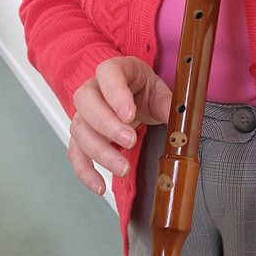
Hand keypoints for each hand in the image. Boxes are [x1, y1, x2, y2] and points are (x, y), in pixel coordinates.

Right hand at [68, 56, 171, 195]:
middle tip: (129, 141)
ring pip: (80, 130)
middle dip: (107, 125)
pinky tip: (100, 185)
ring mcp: (84, 112)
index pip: (108, 74)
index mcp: (115, 70)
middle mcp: (93, 89)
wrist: (133, 95)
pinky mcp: (82, 135)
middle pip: (86, 102)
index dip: (116, 94)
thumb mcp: (160, 91)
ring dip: (100, 151)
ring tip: (123, 168)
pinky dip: (85, 171)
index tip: (130, 115)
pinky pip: (76, 153)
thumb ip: (168, 105)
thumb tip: (180, 123)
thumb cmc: (143, 90)